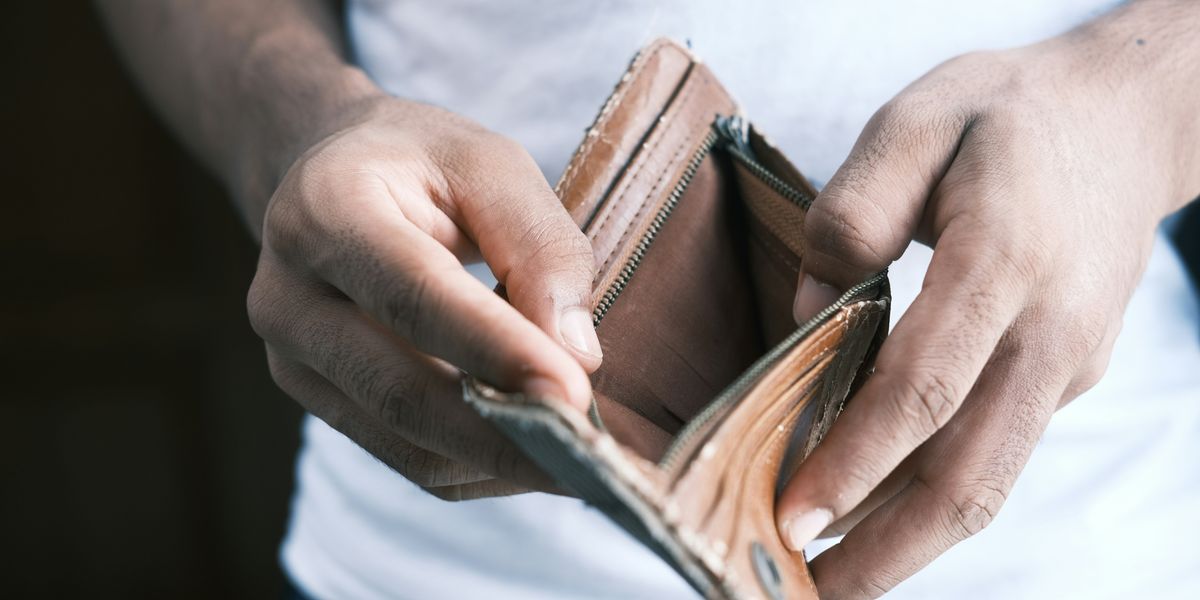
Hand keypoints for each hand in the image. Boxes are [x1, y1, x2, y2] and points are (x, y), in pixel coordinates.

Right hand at [248, 95, 602, 498]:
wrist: (330, 176)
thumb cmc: (421, 163)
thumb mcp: (492, 165)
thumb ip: (539, 247)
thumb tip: (577, 356)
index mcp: (326, 210)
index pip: (415, 296)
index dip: (497, 351)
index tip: (574, 394)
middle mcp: (289, 294)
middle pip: (401, 391)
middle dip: (504, 434)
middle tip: (591, 455)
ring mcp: (292, 359)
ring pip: (405, 442)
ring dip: (498, 461)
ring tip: (578, 458)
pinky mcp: (316, 401)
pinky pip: (407, 459)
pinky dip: (478, 466)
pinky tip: (531, 450)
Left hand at [776, 2, 1199, 596]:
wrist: (1123, 121)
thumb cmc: (1005, 117)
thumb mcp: (917, 121)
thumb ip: (853, 211)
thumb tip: (809, 312)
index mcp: (1005, 261)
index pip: (925, 387)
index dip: (857, 461)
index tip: (791, 515)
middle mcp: (1047, 331)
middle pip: (969, 472)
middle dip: (886, 549)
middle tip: (805, 594)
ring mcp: (1065, 363)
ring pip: (988, 479)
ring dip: (909, 541)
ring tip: (833, 577)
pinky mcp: (1065, 376)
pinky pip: (994, 449)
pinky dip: (932, 493)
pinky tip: (873, 506)